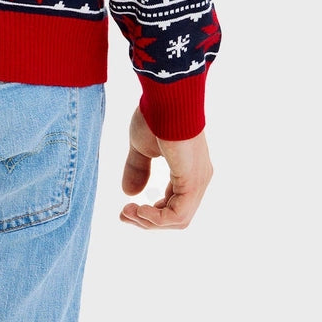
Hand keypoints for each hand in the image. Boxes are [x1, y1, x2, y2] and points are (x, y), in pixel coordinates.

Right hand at [119, 106, 212, 229]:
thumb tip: (128, 193)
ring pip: (177, 219)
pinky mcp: (192, 183)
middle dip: (147, 220)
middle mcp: (198, 179)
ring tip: (128, 212)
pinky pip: (177, 215)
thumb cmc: (155, 116)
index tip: (126, 209)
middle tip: (123, 214)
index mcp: (188, 171)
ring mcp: (198, 182)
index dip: (151, 212)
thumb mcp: (141, 147)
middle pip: (176, 216)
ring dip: (149, 221)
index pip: (174, 203)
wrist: (165, 99)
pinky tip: (139, 210)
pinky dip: (156, 218)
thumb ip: (137, 169)